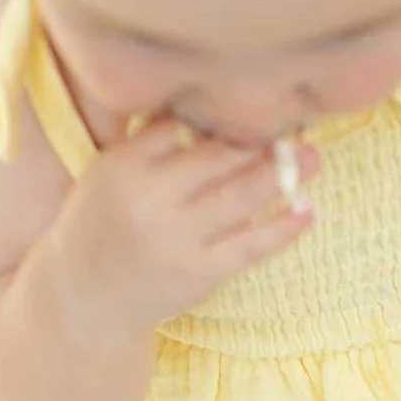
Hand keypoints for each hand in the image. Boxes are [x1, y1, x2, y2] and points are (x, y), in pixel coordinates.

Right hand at [39, 120, 317, 340]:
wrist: (87, 293)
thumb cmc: (104, 225)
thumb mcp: (108, 175)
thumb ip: (148, 144)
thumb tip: (200, 107)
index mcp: (123, 165)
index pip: (179, 126)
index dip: (218, 118)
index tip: (249, 111)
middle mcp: (150, 197)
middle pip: (217, 158)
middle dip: (260, 142)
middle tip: (294, 130)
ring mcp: (178, 237)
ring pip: (240, 197)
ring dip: (282, 176)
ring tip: (312, 160)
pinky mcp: (201, 272)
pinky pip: (252, 245)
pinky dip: (284, 228)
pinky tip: (307, 211)